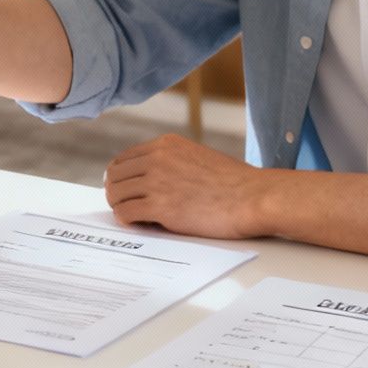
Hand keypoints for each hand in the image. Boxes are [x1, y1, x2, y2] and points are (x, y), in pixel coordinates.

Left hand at [104, 134, 269, 239]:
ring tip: (132, 216)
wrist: (254, 197)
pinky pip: (126, 213)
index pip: (124, 159)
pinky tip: (137, 223)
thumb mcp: (197, 157)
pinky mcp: (160, 206)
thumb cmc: (234, 183)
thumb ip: (172, 162)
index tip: (124, 189)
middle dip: (117, 192)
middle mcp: (157, 158)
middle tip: (125, 205)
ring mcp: (157, 181)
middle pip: (114, 175)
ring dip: (120, 206)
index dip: (120, 177)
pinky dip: (126, 220)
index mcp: (165, 144)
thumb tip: (151, 179)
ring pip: (116, 194)